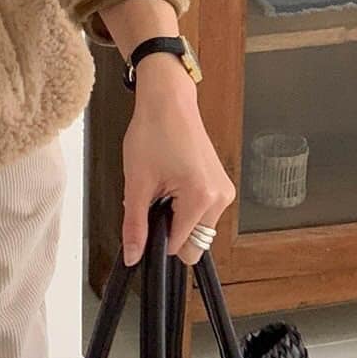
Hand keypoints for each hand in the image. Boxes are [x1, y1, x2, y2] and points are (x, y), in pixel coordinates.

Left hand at [119, 52, 235, 267]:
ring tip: (162, 188)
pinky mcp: (220, 185)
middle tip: (154, 202)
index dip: (158, 240)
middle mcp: (220, 198)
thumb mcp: (136, 182)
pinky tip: (172, 184)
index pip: (181, 247)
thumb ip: (134, 224)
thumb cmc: (154, 131)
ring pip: (199, 230)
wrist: (168, 102)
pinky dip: (185, 209)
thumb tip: (133, 255)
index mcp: (201, 198)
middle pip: (195, 244)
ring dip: (177, 219)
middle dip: (171, 231)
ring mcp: (223, 191)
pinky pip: (203, 214)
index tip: (145, 222)